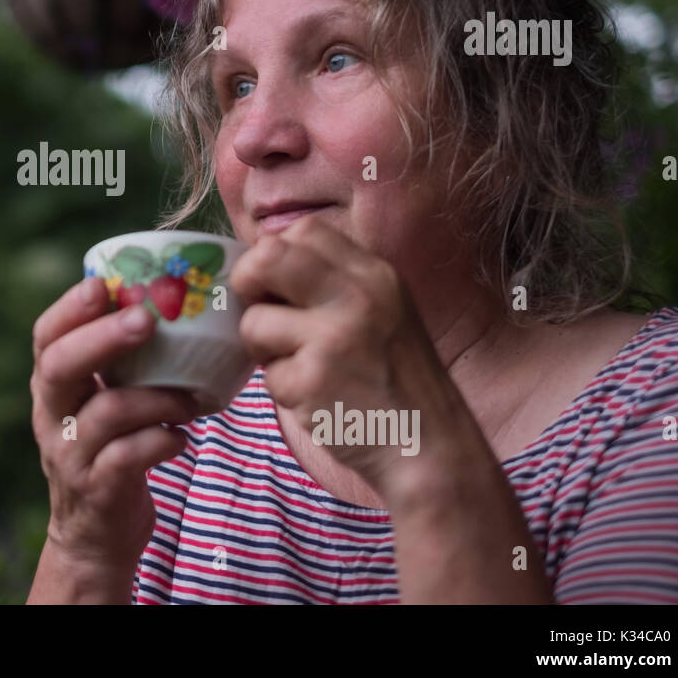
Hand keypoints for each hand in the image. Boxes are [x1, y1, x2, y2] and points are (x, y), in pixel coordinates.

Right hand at [29, 276, 204, 572]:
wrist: (94, 538)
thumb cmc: (110, 451)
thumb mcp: (100, 404)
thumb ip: (118, 365)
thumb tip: (173, 301)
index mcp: (52, 387)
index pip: (45, 337)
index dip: (69, 308)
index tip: (101, 283)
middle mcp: (51, 417)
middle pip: (59, 367)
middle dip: (102, 337)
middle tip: (145, 319)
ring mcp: (70, 456)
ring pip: (105, 412)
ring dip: (155, 397)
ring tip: (188, 397)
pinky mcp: (98, 490)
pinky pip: (129, 457)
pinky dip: (163, 440)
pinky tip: (180, 438)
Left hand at [228, 214, 462, 500]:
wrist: (430, 446)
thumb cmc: (396, 379)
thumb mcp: (385, 310)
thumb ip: (334, 282)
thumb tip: (260, 263)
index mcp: (374, 274)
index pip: (303, 231)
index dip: (276, 254)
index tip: (277, 284)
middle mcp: (357, 296)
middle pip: (267, 257)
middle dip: (247, 283)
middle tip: (259, 313)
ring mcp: (334, 338)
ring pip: (254, 322)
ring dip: (264, 350)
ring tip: (299, 366)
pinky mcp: (313, 380)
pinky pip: (268, 375)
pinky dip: (284, 391)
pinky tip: (317, 400)